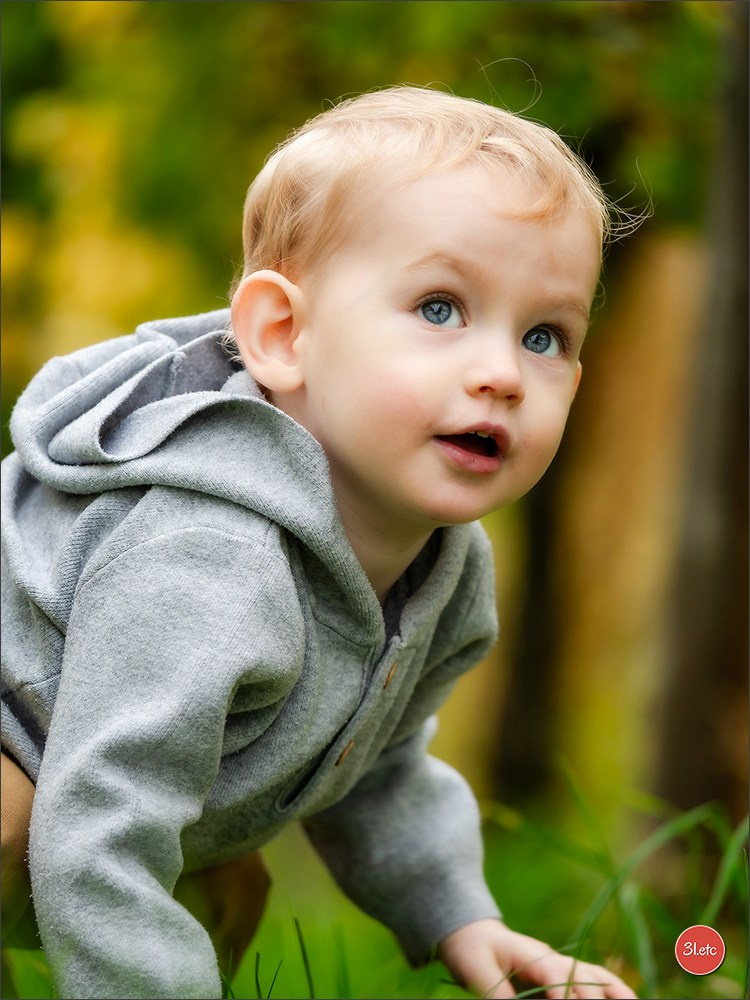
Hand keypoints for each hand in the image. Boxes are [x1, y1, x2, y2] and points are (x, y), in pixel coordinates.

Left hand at [438, 919, 637, 998]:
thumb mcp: (476, 971)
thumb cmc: (474, 952)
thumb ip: (495, 992)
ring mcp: (564, 965)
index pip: (553, 971)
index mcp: (530, 954)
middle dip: (593, 997)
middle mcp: (554, 958)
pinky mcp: (568, 975)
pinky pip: (599, 982)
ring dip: (617, 993)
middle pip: (582, 975)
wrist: (476, 935)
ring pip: (598, 977)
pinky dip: (616, 991)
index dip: (564, 989)